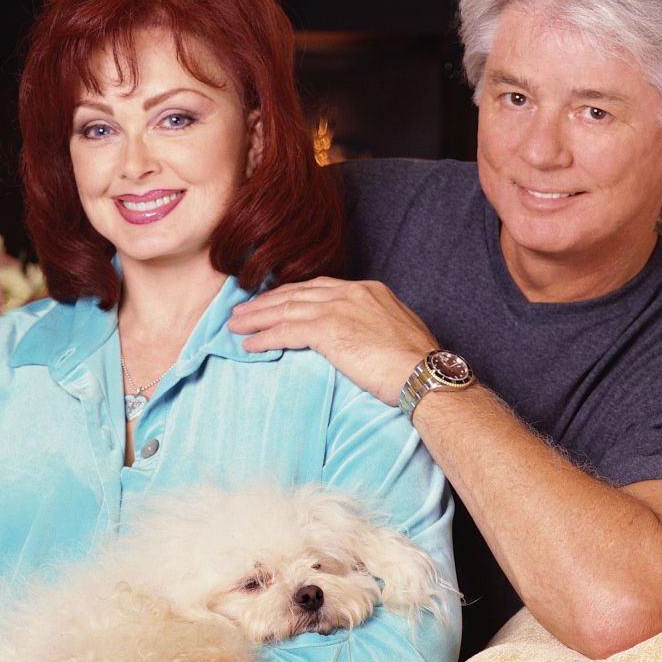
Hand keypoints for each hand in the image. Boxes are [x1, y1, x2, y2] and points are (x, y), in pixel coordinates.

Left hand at [229, 277, 437, 404]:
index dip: (291, 295)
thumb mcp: (394, 331)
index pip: (319, 287)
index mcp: (368, 290)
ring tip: (235, 326)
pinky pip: (286, 331)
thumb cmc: (417, 363)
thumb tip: (357, 337)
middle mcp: (351, 292)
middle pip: (296, 293)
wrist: (425, 374)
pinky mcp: (329, 330)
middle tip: (242, 310)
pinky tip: (248, 345)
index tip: (273, 302)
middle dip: (266, 302)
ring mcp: (339, 309)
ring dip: (256, 318)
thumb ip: (370, 325)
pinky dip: (264, 337)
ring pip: (285, 309)